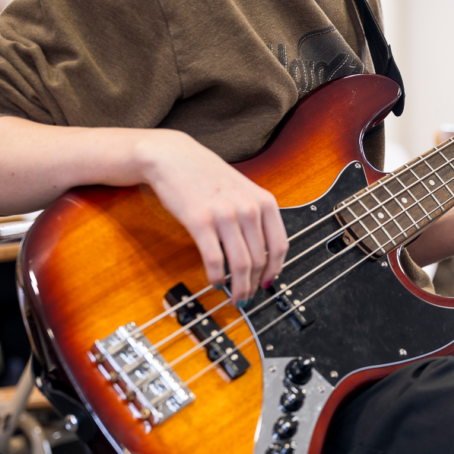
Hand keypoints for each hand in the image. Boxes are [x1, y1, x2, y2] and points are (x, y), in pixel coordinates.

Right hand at [135, 129, 287, 300]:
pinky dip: (217, 276)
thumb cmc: (207, 175)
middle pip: (260, 259)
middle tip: (247, 296)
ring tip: (234, 296)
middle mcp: (248, 208)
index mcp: (263, 201)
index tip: (268, 283)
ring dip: (239, 286)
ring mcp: (225, 215)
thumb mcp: (243, 190)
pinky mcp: (200, 221)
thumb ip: (255, 217)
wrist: (174, 157)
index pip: (280, 245)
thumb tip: (262, 254)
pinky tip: (216, 281)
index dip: (275, 270)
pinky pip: (214, 259)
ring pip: (241, 264)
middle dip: (255, 284)